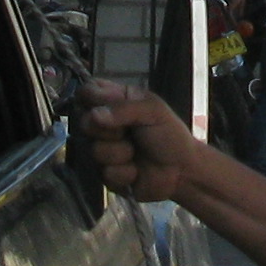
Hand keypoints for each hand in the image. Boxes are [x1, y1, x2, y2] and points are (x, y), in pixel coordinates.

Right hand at [83, 80, 202, 203]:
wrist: (182, 172)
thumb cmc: (170, 135)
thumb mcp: (153, 111)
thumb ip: (123, 108)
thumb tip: (94, 115)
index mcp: (115, 101)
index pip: (87, 91)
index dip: (90, 99)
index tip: (102, 106)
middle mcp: (104, 124)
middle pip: (83, 122)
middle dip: (108, 130)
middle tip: (127, 132)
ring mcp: (103, 149)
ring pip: (94, 150)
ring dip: (120, 153)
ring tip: (136, 153)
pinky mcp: (106, 174)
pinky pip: (104, 173)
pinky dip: (124, 172)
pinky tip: (136, 171)